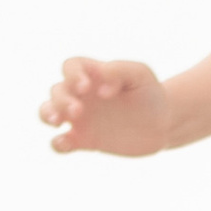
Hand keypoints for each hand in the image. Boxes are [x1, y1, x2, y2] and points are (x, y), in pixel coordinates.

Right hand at [38, 56, 173, 155]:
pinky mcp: (83, 141)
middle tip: (78, 111)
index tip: (87, 87)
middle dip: (61, 100)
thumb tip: (100, 84)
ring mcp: (79, 118)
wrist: (162, 125)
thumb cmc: (150, 94)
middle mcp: (81, 95)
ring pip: (49, 112)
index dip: (72, 75)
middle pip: (56, 91)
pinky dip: (57, 143)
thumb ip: (120, 70)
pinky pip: (60, 142)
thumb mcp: (141, 75)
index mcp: (92, 74)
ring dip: (48, 115)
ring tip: (58, 122)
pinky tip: (65, 143)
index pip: (71, 67)